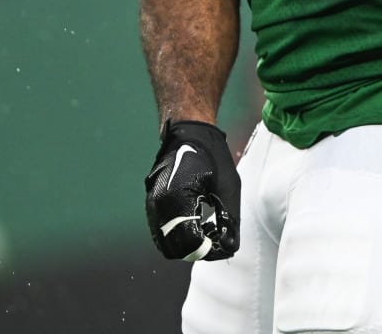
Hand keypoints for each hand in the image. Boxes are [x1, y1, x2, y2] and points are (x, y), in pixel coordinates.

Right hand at [145, 120, 240, 261]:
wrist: (189, 132)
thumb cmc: (212, 155)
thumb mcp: (229, 186)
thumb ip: (229, 218)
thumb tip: (230, 246)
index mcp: (177, 200)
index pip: (188, 244)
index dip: (207, 250)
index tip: (221, 242)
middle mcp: (158, 206)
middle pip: (173, 249)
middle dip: (196, 249)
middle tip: (214, 236)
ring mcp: (152, 205)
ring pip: (165, 242)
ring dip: (186, 243)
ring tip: (206, 229)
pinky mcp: (152, 204)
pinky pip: (161, 231)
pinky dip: (177, 234)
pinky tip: (195, 221)